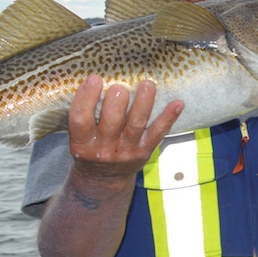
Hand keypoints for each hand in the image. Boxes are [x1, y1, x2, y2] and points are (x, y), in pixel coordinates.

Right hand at [67, 75, 182, 183]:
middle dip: (116, 102)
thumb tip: (93, 77)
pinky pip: (158, 133)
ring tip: (147, 84)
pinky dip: (168, 118)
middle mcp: (104, 149)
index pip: (79, 120)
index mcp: (82, 143)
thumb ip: (83, 114)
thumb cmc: (91, 148)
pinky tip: (178, 103)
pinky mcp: (144, 151)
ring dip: (143, 103)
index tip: (94, 78)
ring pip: (136, 124)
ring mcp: (126, 151)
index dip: (86, 98)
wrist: (104, 180)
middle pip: (111, 122)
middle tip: (119, 86)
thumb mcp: (79, 137)